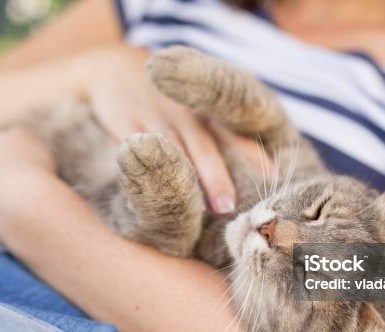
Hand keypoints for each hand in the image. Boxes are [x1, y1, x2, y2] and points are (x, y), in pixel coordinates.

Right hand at [75, 46, 270, 213]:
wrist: (113, 68)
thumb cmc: (168, 98)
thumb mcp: (195, 103)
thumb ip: (221, 133)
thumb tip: (266, 170)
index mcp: (204, 109)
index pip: (231, 132)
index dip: (250, 152)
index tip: (271, 174)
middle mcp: (183, 112)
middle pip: (202, 146)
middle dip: (216, 176)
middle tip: (230, 206)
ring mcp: (152, 116)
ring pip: (172, 151)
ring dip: (185, 180)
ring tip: (199, 210)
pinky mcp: (124, 121)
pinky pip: (138, 148)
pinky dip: (149, 167)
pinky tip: (158, 189)